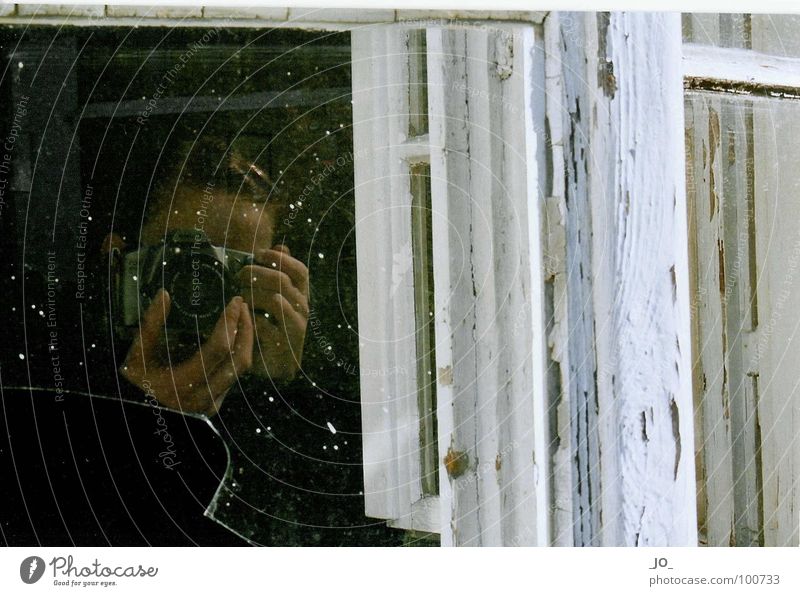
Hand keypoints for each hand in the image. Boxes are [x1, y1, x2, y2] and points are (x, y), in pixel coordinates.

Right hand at [120, 289, 253, 415]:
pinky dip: (236, 354)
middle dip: (246, 330)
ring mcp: (211, 404)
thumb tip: (163, 295)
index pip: (219, 348)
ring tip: (240, 318)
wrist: (135, 418)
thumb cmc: (133, 385)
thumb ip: (150, 326)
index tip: (234, 301)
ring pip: (241, 369)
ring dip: (245, 342)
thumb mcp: (136, 355)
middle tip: (242, 307)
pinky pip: (234, 376)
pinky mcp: (215, 404)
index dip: (229, 322)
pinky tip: (233, 338)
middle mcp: (202, 397)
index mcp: (183, 383)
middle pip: (240, 359)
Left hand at [237, 245, 308, 380]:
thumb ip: (278, 272)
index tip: (260, 254)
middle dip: (257, 273)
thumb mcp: (276, 296)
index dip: (281, 258)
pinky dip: (250, 319)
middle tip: (240, 275)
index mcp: (301, 295)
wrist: (276, 364)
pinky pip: (263, 324)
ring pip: (273, 299)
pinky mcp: (284, 343)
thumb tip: (281, 246)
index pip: (300, 270)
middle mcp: (302, 308)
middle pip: (282, 280)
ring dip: (252, 295)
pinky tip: (244, 319)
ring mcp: (295, 325)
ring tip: (241, 298)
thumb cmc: (272, 326)